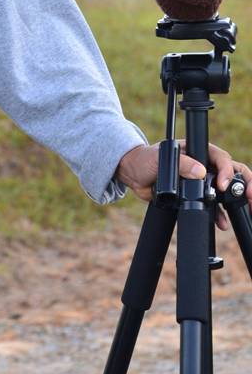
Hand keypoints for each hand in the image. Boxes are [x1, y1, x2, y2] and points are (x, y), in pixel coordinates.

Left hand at [115, 141, 251, 229]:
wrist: (134, 175)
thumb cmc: (145, 159)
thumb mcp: (160, 158)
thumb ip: (181, 164)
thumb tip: (200, 171)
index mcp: (198, 150)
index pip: (221, 158)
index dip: (226, 170)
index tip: (222, 184)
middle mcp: (203, 164)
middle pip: (231, 172)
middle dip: (243, 184)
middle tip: (249, 196)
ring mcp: (202, 181)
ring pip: (226, 191)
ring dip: (235, 201)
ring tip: (243, 211)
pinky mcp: (196, 195)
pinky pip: (214, 205)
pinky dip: (219, 214)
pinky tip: (221, 223)